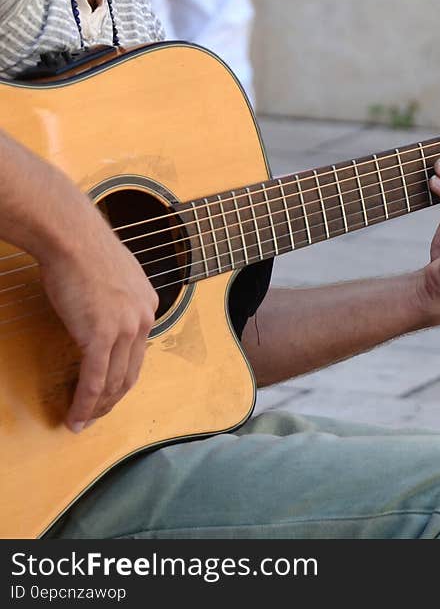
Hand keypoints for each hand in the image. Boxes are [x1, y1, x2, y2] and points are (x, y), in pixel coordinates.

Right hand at [39, 210, 157, 432]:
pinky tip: (75, 416)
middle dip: (113, 400)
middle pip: (131, 372)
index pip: (138, 353)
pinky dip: (85, 402)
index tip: (107, 392)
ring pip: (115, 382)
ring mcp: (125, 329)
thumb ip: (114, 299)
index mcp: (148, 306)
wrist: (72, 236)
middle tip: (95, 417)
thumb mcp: (112, 276)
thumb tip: (100, 313)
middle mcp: (143, 319)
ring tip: (82, 422)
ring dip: (97, 408)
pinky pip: (95, 379)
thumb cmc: (83, 249)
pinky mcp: (101, 335)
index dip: (122, 377)